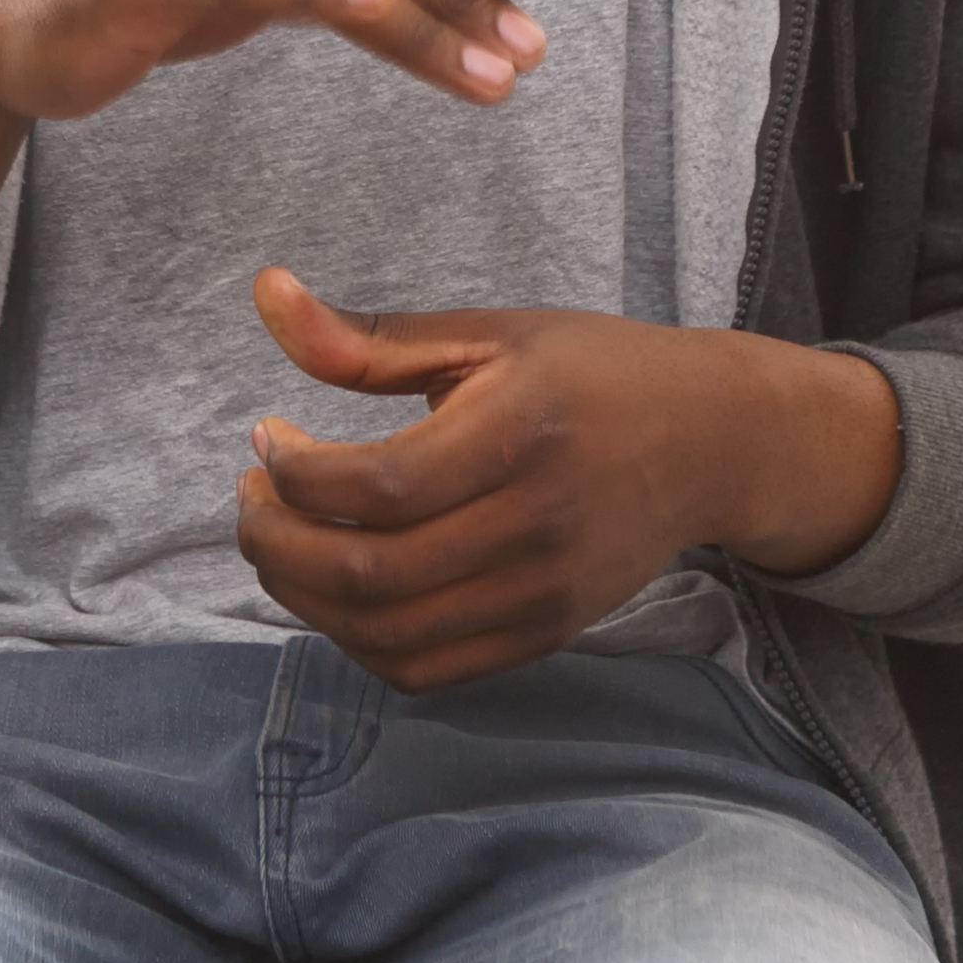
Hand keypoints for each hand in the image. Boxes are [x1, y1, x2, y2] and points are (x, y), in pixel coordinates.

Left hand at [230, 269, 901, 691]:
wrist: (710, 442)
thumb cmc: (590, 372)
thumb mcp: (487, 332)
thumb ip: (368, 338)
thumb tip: (265, 293)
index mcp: (519, 432)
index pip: (377, 487)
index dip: (294, 475)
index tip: (267, 439)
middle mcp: (535, 525)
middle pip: (368, 573)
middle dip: (275, 542)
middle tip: (252, 498)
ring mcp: (542, 593)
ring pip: (385, 635)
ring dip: (303, 596)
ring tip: (282, 539)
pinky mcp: (543, 634)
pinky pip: (423, 669)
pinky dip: (356, 639)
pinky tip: (337, 586)